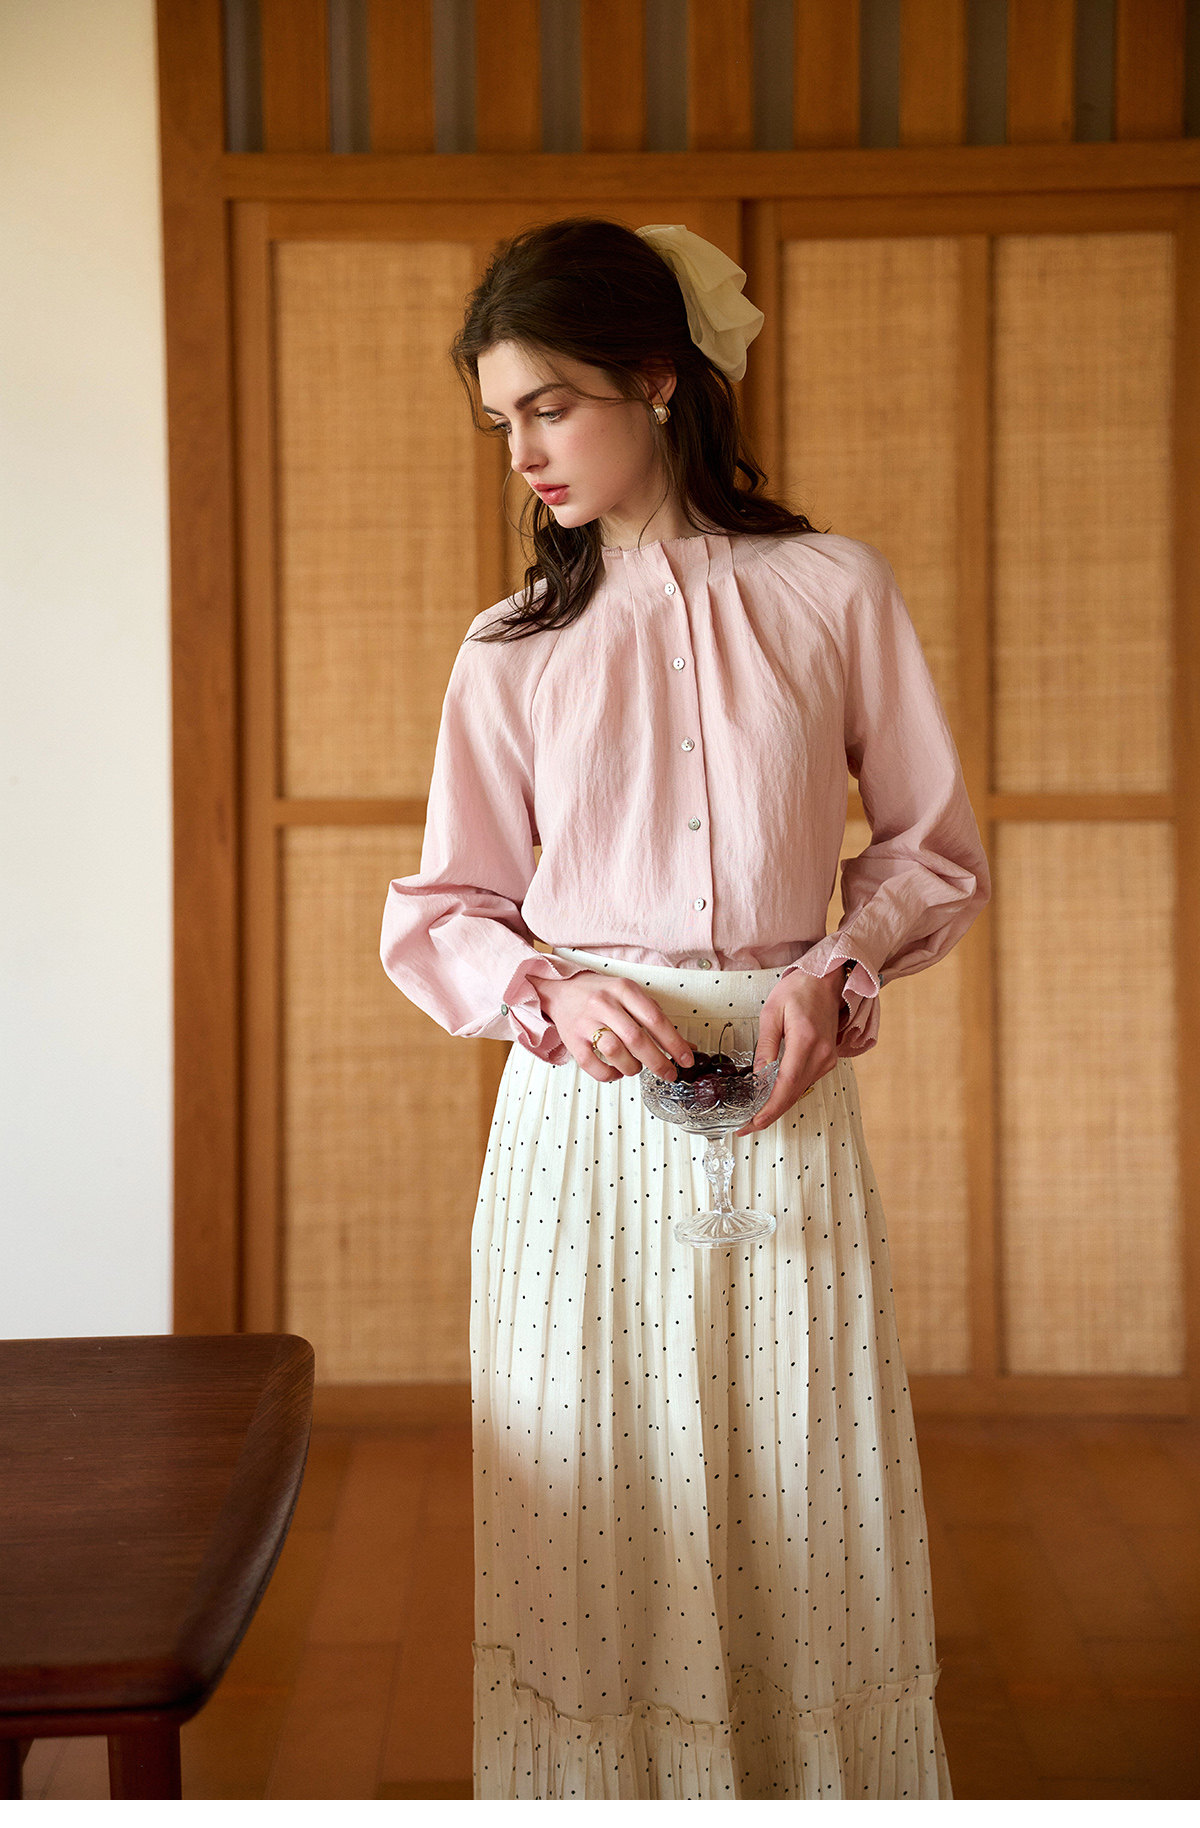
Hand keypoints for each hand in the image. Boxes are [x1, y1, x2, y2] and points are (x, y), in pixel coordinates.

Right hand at [537, 971, 694, 1083]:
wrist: (561, 990)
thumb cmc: (600, 994)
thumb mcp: (630, 996)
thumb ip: (656, 1017)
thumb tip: (684, 1045)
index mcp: (623, 989)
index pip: (655, 1019)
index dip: (674, 1042)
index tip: (686, 1059)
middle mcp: (604, 1004)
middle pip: (636, 1038)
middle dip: (658, 1061)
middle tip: (669, 1073)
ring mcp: (586, 1022)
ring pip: (614, 1051)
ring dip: (632, 1066)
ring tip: (636, 1067)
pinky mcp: (572, 1040)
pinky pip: (592, 1065)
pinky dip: (609, 1074)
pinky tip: (616, 1070)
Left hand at [733, 968, 842, 1136]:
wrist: (827, 980)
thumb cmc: (800, 989)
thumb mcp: (772, 1013)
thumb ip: (765, 1046)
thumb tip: (757, 1076)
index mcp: (806, 1041)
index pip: (786, 1084)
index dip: (769, 1108)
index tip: (753, 1122)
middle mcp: (821, 1055)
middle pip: (793, 1094)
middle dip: (768, 1114)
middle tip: (745, 1126)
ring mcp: (827, 1059)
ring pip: (799, 1091)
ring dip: (777, 1106)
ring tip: (752, 1115)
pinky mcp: (827, 1060)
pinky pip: (804, 1083)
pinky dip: (787, 1093)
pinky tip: (770, 1097)